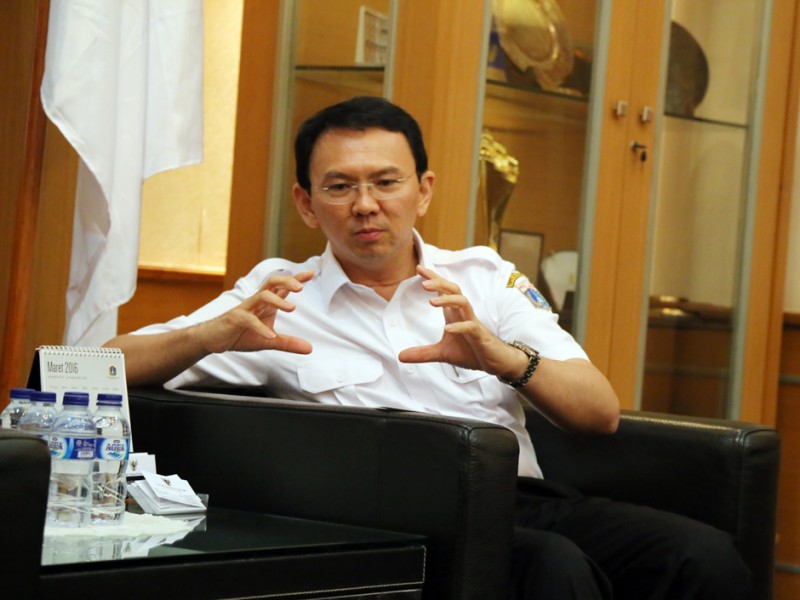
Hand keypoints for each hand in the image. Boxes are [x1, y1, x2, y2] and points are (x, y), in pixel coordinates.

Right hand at [197, 271, 313, 354]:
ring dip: (277, 301)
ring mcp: (245, 308)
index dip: (296, 279)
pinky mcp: (235, 319)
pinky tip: (271, 335)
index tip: (312, 273)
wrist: (213, 339)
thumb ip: (288, 343)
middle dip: (287, 281)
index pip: (282, 287)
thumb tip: (309, 349)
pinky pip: (249, 320)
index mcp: (266, 303)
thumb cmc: (240, 334)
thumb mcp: (269, 341)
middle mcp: (256, 302)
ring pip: (261, 296)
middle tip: (301, 287)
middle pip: (272, 282)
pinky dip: (260, 328)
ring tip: (291, 308)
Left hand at [398, 266, 526, 378]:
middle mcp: (463, 314)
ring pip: (463, 302)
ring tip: (431, 301)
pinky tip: (448, 329)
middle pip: (453, 290)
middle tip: (423, 283)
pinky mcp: (480, 335)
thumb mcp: (442, 354)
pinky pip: (471, 326)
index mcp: (454, 314)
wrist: (495, 363)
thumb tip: (401, 356)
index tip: (419, 268)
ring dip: (448, 299)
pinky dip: (459, 326)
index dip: (433, 278)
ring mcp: (473, 323)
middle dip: (439, 283)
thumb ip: (422, 353)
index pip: (444, 290)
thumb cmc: (471, 352)